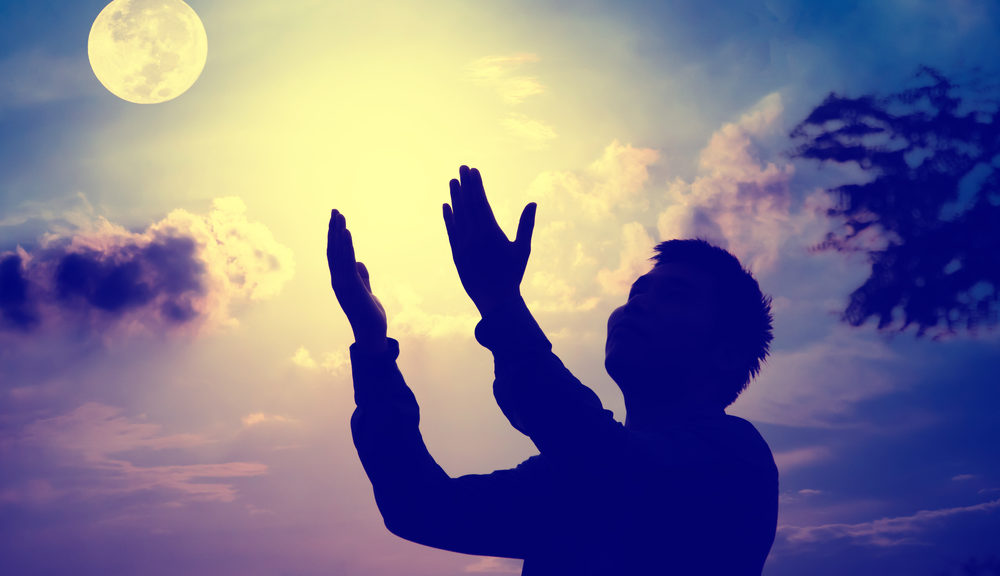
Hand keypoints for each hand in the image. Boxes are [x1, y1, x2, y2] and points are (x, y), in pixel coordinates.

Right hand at [327, 209, 386, 352]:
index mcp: (340, 280)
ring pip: (338, 253)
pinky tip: (346, 232)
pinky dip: (345, 246)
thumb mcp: (366, 291)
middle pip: (333, 249)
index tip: (336, 220)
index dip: (334, 237)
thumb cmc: (369, 314)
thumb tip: (357, 263)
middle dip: (333, 229)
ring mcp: (342, 283)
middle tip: (335, 210)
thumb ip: (362, 277)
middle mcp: (337, 280)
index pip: (335, 254)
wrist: (372, 333)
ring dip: (338, 233)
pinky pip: (346, 261)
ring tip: (340, 216)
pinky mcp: (351, 286)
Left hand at [443, 165, 536, 315]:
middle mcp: (474, 236)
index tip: (474, 171)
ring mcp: (463, 245)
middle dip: (465, 185)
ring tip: (453, 181)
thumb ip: (526, 225)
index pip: (481, 202)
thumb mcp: (523, 249)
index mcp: (491, 232)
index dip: (476, 185)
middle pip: (468, 204)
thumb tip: (533, 203)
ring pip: (457, 215)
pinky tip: (446, 205)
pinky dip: (448, 218)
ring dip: (455, 197)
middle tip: (462, 167)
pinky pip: (451, 232)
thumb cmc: (513, 274)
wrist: (496, 300)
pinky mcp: (456, 254)